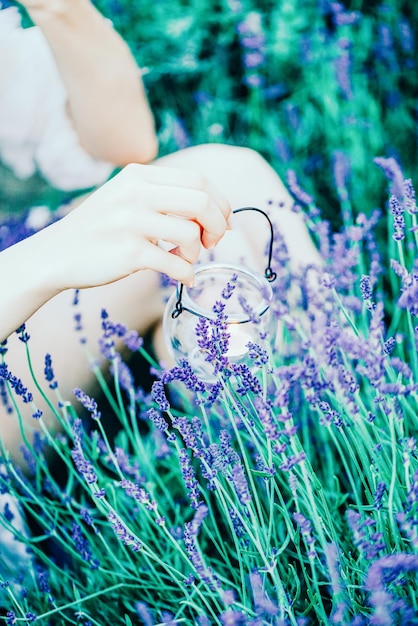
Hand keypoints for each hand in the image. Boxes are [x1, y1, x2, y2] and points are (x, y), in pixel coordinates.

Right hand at [41, 163, 230, 289]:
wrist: (57, 254)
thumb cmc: (100, 229)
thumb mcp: (126, 196)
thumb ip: (163, 195)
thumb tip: (213, 212)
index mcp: (139, 175)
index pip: (199, 181)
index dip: (220, 204)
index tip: (224, 223)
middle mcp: (136, 193)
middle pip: (202, 203)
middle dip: (217, 226)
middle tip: (212, 243)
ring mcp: (131, 222)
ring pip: (191, 235)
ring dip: (196, 253)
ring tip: (183, 259)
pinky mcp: (129, 253)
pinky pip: (176, 265)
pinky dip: (187, 274)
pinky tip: (182, 277)